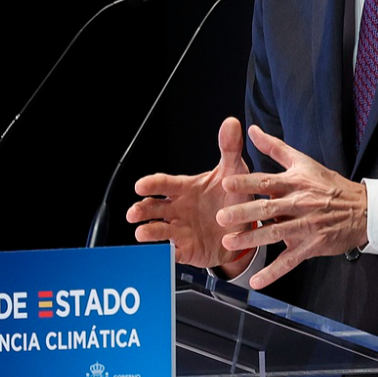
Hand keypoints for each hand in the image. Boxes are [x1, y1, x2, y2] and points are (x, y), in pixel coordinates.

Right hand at [127, 117, 255, 274]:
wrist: (243, 227)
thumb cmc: (232, 196)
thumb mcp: (234, 171)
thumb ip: (230, 149)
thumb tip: (231, 122)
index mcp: (185, 188)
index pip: (164, 184)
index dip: (152, 184)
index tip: (141, 185)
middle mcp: (178, 208)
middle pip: (154, 207)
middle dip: (142, 210)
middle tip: (133, 213)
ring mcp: (180, 229)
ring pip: (159, 230)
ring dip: (149, 232)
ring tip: (142, 233)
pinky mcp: (186, 249)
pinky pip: (174, 252)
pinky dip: (168, 253)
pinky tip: (163, 253)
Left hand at [217, 124, 367, 290]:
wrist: (364, 210)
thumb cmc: (330, 186)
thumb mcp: (305, 162)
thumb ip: (275, 148)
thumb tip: (252, 130)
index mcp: (296, 183)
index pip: (268, 181)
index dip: (247, 182)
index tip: (227, 182)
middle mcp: (300, 204)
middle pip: (269, 209)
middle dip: (244, 214)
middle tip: (221, 217)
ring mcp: (306, 227)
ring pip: (276, 234)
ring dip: (253, 240)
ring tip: (230, 243)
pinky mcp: (312, 246)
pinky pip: (290, 261)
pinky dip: (274, 273)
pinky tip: (257, 282)